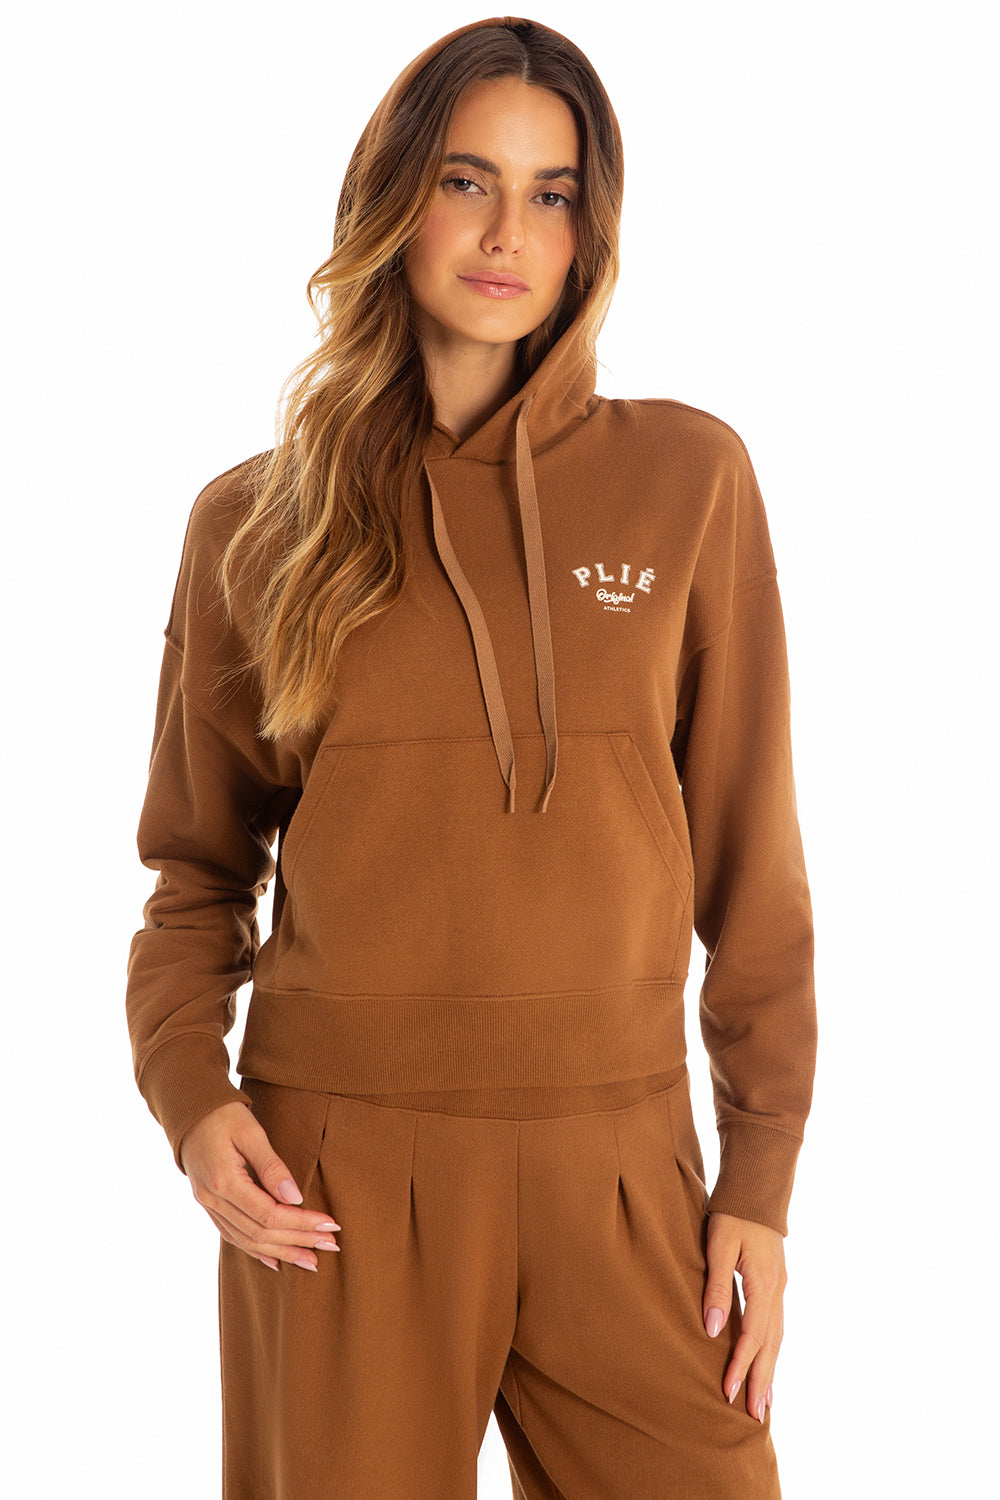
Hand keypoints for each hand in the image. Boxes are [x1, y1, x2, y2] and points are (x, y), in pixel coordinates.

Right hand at [179, 1101, 339, 1271]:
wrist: (189, 1111)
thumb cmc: (224, 1115)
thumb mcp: (251, 1132)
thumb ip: (272, 1166)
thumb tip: (295, 1198)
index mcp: (223, 1181)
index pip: (269, 1215)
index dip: (301, 1223)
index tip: (329, 1225)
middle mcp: (213, 1200)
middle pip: (260, 1233)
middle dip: (298, 1242)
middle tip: (330, 1245)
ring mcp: (208, 1205)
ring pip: (247, 1240)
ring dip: (281, 1252)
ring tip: (311, 1260)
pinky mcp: (209, 1205)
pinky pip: (233, 1236)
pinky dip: (256, 1250)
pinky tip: (276, 1260)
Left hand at [703, 1212, 785, 1421]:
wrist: (756, 1189)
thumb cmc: (732, 1215)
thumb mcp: (718, 1246)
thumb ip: (716, 1287)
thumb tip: (713, 1329)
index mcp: (763, 1284)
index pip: (752, 1336)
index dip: (740, 1366)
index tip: (728, 1393)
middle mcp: (777, 1291)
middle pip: (771, 1345)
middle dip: (761, 1381)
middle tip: (754, 1416)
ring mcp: (780, 1288)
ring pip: (777, 1338)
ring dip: (770, 1370)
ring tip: (764, 1403)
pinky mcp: (776, 1284)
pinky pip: (777, 1326)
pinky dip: (773, 1350)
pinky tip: (767, 1363)